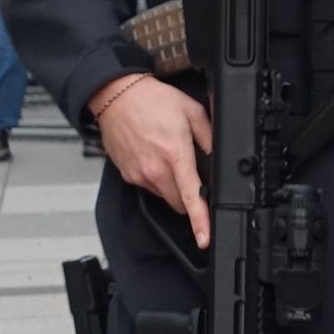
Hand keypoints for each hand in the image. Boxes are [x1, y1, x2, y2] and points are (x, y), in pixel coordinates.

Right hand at [90, 74, 213, 248]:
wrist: (116, 95)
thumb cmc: (152, 100)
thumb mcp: (192, 110)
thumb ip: (208, 137)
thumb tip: (217, 158)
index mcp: (175, 154)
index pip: (191, 196)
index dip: (200, 221)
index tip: (205, 238)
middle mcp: (155, 169)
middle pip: (180, 203)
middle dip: (190, 195)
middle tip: (190, 170)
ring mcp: (139, 175)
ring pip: (165, 196)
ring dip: (172, 186)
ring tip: (168, 156)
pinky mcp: (128, 175)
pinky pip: (150, 187)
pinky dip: (157, 179)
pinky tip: (154, 156)